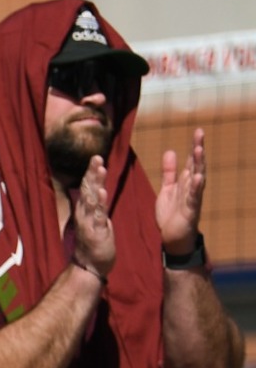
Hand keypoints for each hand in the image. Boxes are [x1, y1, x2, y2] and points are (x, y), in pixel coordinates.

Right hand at [70, 154, 115, 280]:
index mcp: (85, 210)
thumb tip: (96, 189)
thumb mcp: (94, 219)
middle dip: (92, 173)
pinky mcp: (96, 233)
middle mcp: (84, 214)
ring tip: (100, 169)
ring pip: (92, 200)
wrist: (90, 266)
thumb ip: (95, 204)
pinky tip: (101, 193)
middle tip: (97, 157)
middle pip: (87, 189)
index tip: (97, 157)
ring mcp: (88, 223)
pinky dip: (99, 204)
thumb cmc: (94, 241)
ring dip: (96, 184)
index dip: (91, 172)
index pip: (87, 187)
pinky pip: (98, 216)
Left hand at [156, 128, 205, 255]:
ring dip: (199, 164)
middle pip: (197, 165)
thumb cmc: (172, 213)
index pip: (192, 161)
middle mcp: (192, 187)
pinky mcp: (190, 210)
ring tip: (199, 149)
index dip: (194, 146)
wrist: (172, 237)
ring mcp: (193, 198)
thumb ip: (169, 172)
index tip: (198, 131)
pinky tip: (198, 177)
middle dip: (198, 149)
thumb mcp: (168, 189)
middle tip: (200, 133)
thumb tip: (170, 151)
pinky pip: (194, 197)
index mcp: (187, 181)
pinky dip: (196, 187)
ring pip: (197, 178)